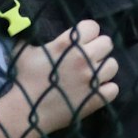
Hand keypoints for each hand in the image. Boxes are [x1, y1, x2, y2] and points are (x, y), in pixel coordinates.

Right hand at [10, 19, 119, 134]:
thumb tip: (30, 28)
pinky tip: (95, 91)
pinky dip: (106, 89)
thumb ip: (32, 38)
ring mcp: (92, 78)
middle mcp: (83, 58)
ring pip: (113, 65)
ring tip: (92, 75)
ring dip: (103, 69)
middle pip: (107, 43)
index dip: (88, 33)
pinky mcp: (97, 98)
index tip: (82, 41)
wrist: (26, 110)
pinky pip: (114, 88)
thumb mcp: (23, 52)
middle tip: (88, 58)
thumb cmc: (23, 79)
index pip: (92, 26)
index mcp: (67, 43)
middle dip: (98, 49)